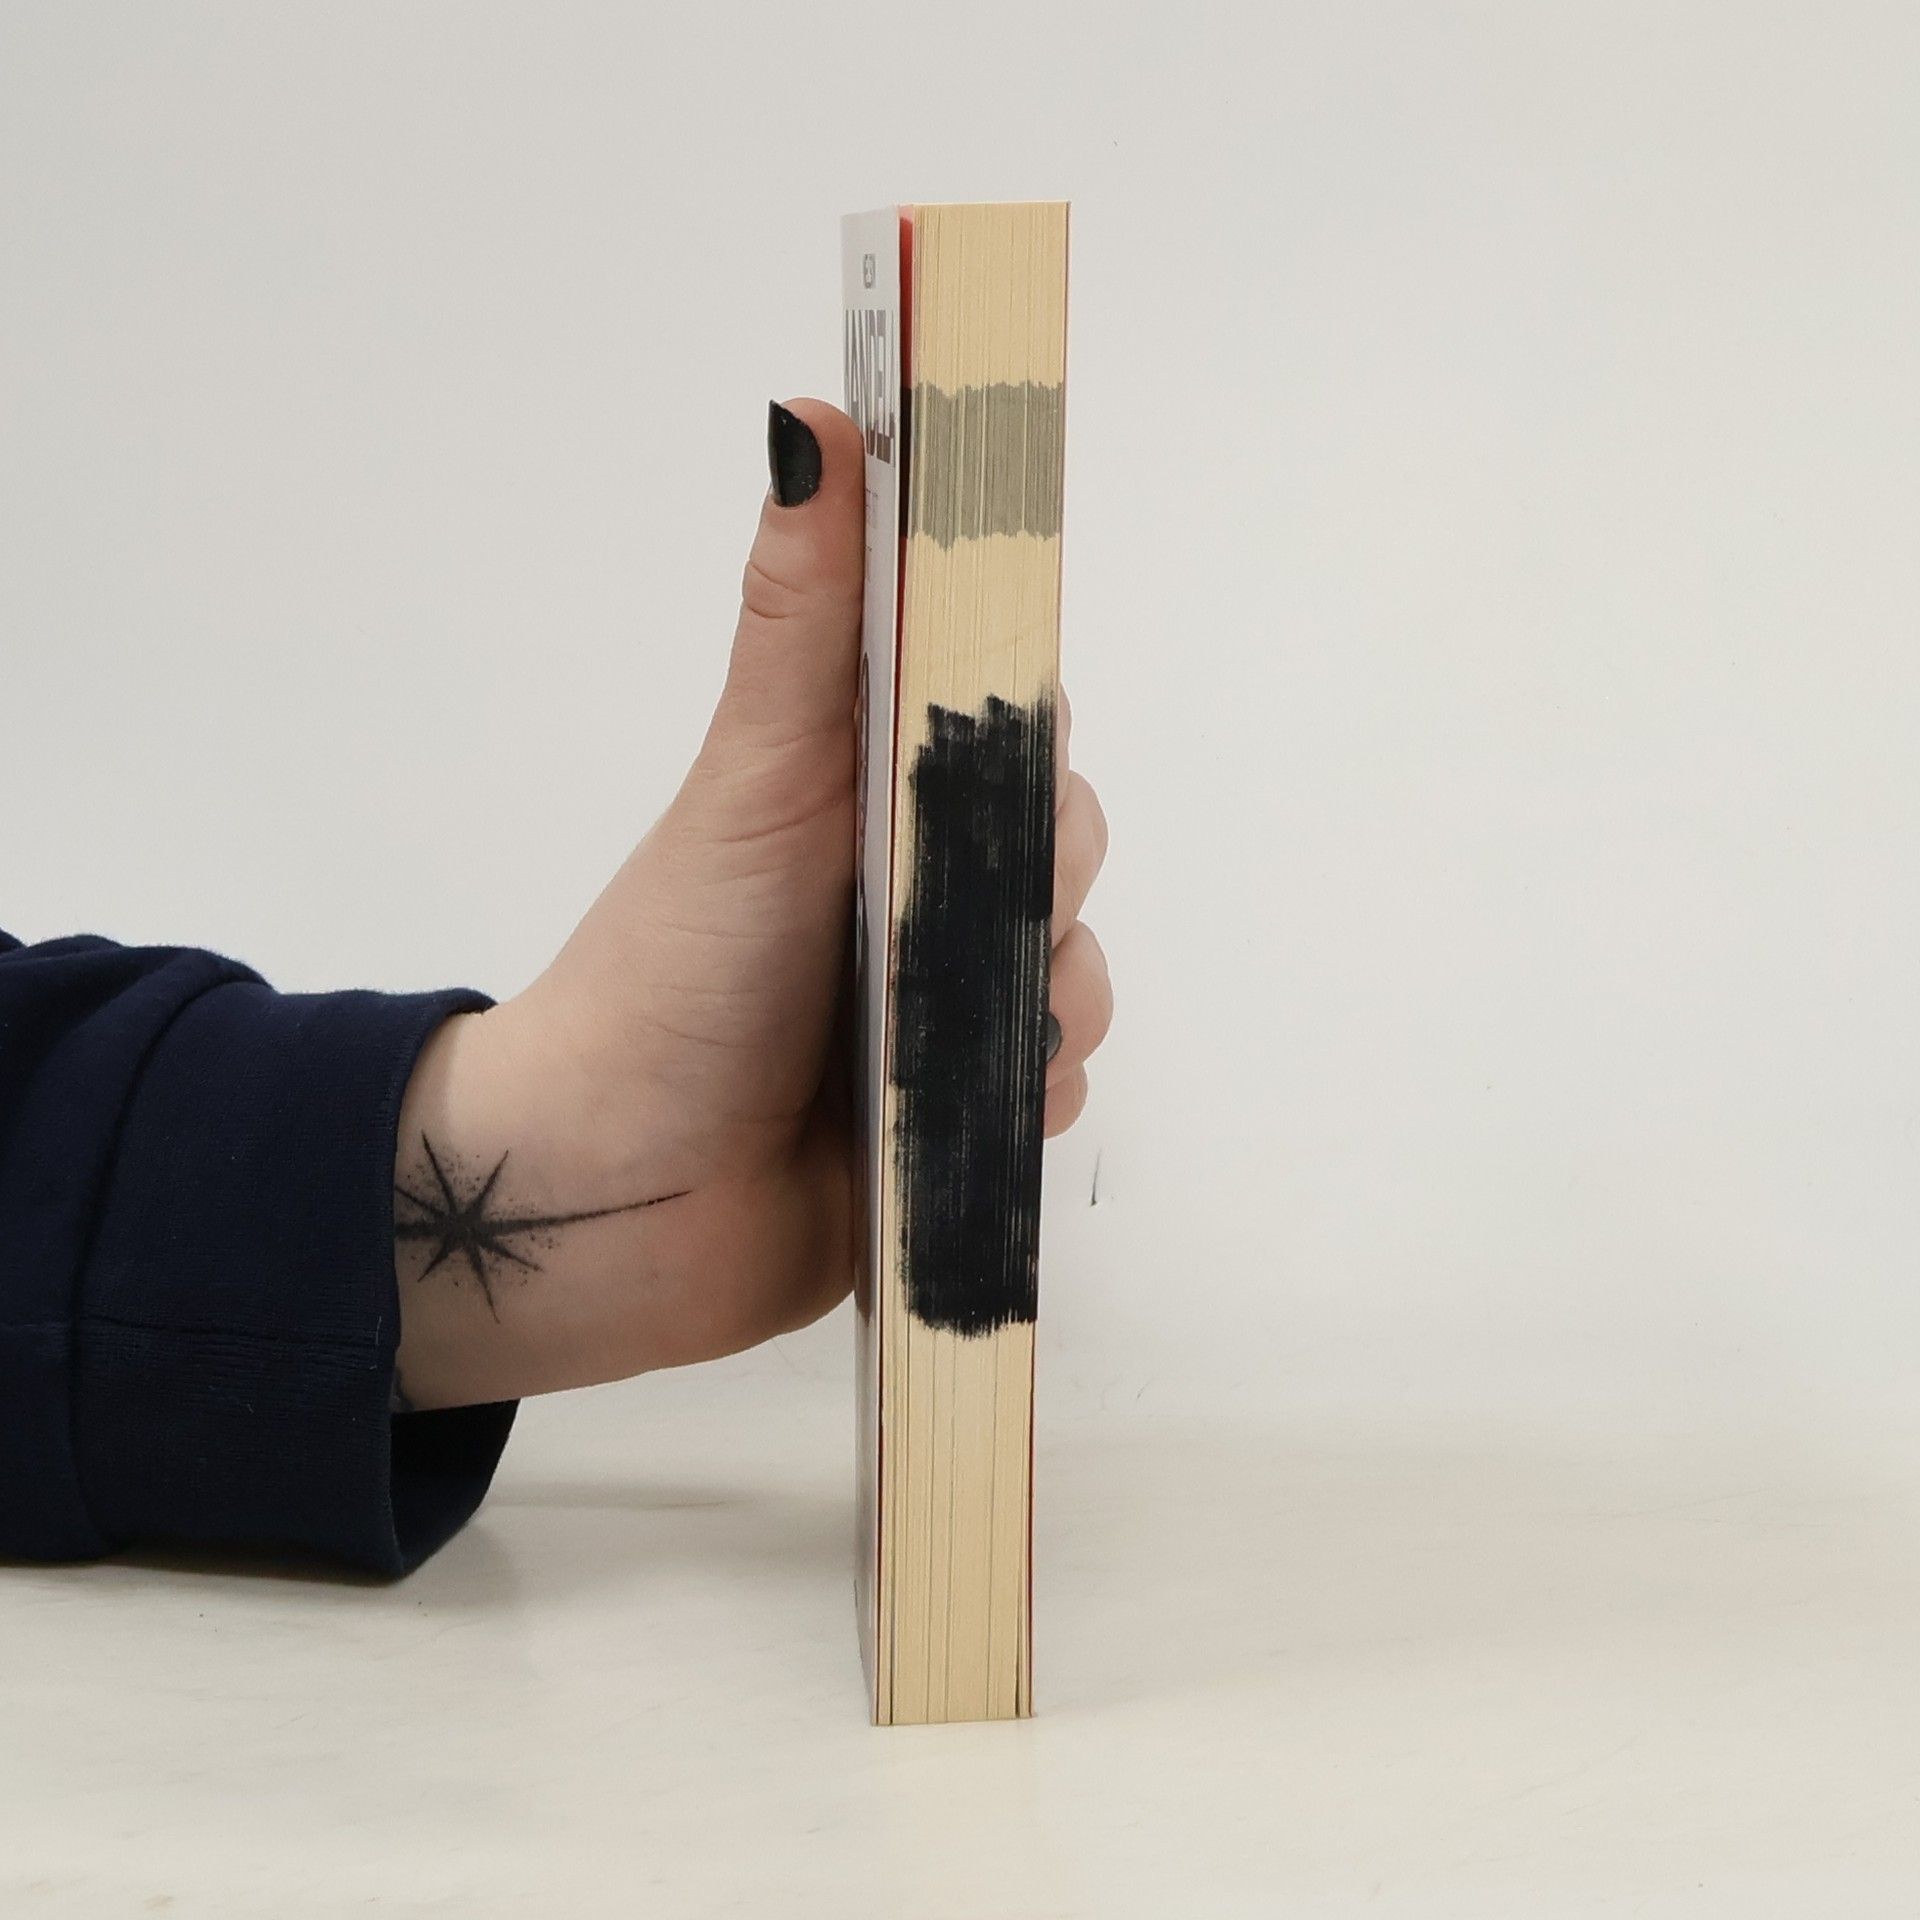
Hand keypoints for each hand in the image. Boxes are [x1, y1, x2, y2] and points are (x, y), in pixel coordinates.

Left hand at [391, 400, 1110, 1408]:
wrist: (610, 1197)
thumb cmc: (674, 969)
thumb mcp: (754, 781)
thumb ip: (805, 619)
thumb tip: (814, 414)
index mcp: (872, 795)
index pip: (1010, 725)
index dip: (1026, 735)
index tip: (999, 757)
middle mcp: (917, 890)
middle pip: (1062, 846)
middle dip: (1040, 881)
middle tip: (952, 917)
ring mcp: (942, 1005)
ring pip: (1080, 970)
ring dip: (1047, 1000)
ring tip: (947, 1036)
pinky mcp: (958, 1113)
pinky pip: (1058, 1087)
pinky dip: (1032, 1096)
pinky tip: (960, 1113)